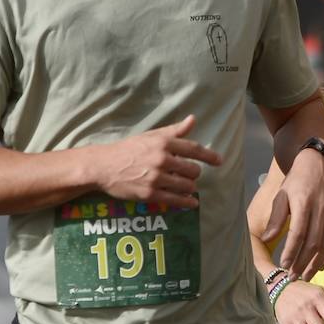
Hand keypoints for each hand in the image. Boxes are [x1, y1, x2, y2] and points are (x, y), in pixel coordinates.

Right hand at [97, 115, 221, 207]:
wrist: (104, 166)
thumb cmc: (129, 149)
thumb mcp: (151, 136)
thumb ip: (174, 131)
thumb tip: (193, 120)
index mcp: (164, 143)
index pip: (194, 149)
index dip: (209, 156)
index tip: (219, 161)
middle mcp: (162, 159)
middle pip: (193, 170)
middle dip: (194, 173)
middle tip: (190, 174)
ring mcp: (156, 178)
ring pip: (186, 186)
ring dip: (190, 187)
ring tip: (188, 187)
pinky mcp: (150, 194)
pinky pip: (175, 200)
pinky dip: (186, 202)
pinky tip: (192, 203)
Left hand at [260, 147, 323, 278]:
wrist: (320, 164)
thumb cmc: (296, 181)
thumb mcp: (282, 195)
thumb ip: (276, 218)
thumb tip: (267, 239)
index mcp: (303, 203)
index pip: (298, 233)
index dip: (291, 252)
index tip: (284, 266)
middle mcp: (321, 210)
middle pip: (313, 243)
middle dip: (302, 263)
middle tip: (293, 277)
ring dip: (316, 263)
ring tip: (305, 276)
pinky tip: (321, 265)